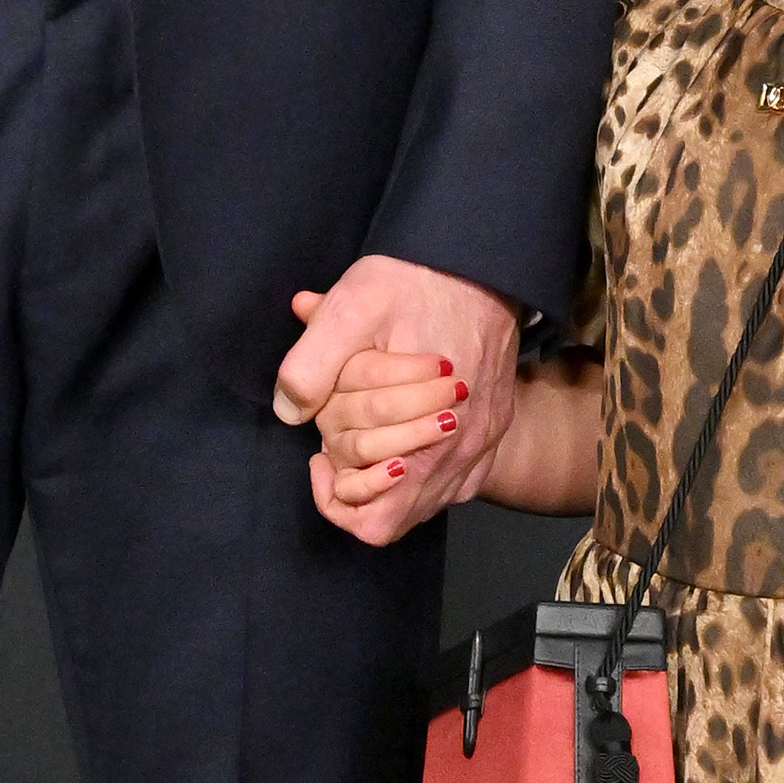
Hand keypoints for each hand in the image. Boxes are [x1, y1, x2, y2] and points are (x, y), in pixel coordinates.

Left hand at [273, 255, 518, 535]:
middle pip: (398, 519)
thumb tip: (289, 410)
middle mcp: (461, 453)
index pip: (372, 518)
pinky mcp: (495, 431)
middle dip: (358, 485)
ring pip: (428, 504)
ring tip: (366, 438)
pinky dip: (424, 471)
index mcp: (425, 436)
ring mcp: (483, 445)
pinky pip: (458, 483)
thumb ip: (311, 364)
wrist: (482, 263)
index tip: (320, 454)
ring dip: (390, 482)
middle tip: (338, 442)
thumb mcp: (350, 309)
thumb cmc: (414, 283)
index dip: (334, 496)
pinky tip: (403, 436)